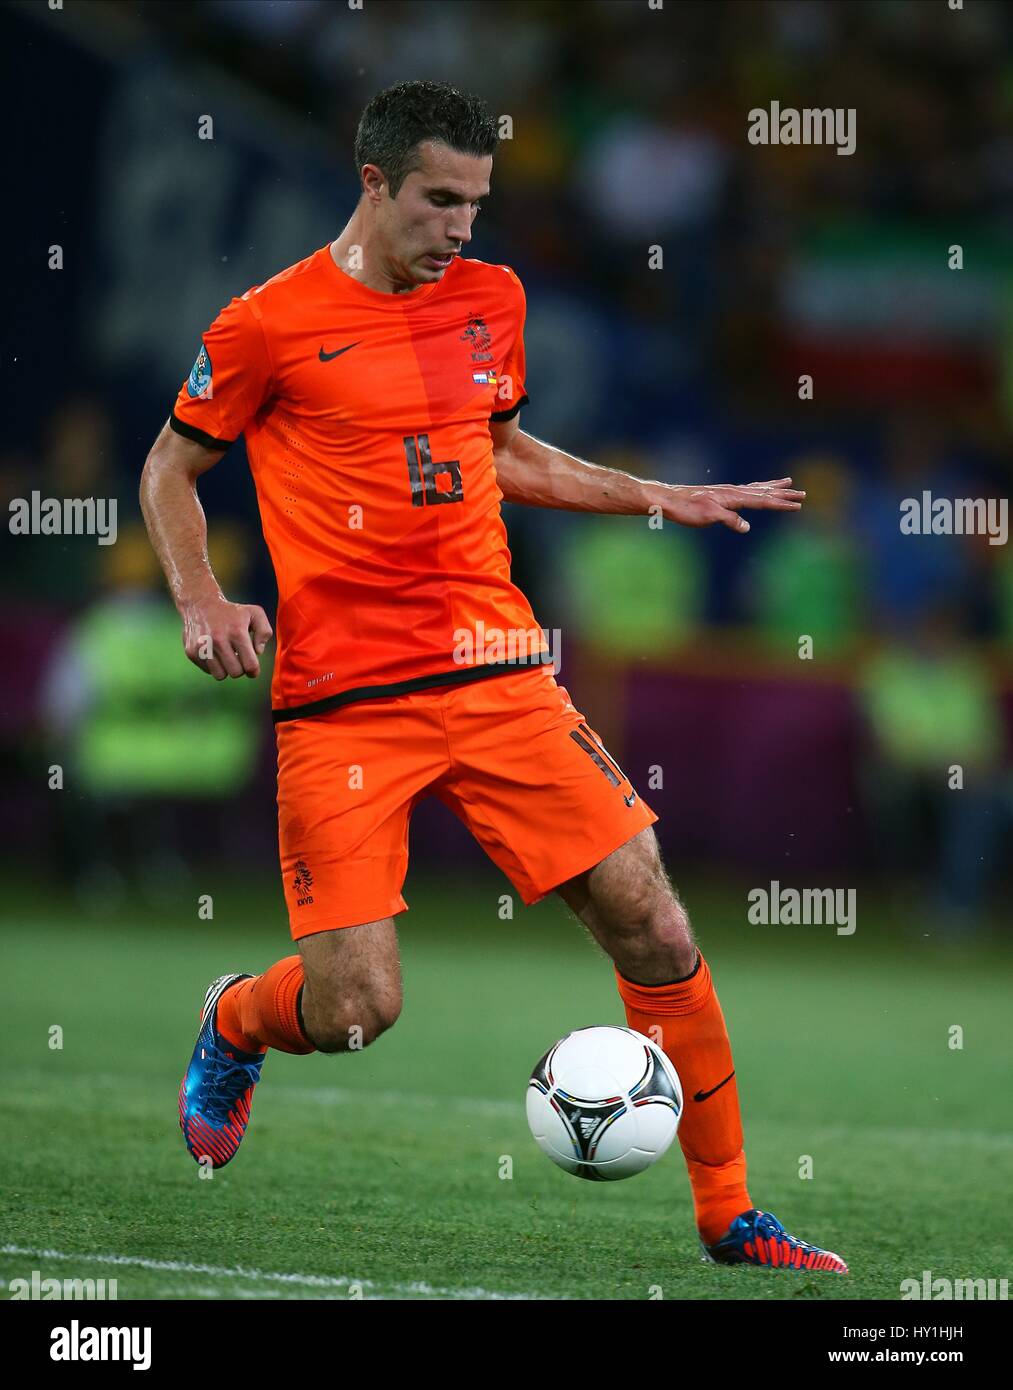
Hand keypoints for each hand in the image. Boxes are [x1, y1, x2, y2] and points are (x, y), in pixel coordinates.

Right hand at [180, 594, 273, 678]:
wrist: (200, 603)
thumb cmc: (232, 611)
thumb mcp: (255, 613)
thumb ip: (265, 632)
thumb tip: (258, 652)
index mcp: (237, 632)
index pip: (250, 665)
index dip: (254, 671)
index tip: (253, 669)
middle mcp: (219, 640)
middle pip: (235, 673)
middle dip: (240, 669)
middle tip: (238, 659)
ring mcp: (203, 647)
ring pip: (220, 675)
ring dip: (226, 668)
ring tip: (226, 655)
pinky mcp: (191, 651)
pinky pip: (208, 670)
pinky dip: (213, 665)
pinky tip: (214, 652)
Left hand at [653, 478, 804, 532]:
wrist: (669, 499)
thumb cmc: (687, 509)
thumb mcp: (708, 517)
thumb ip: (729, 520)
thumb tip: (746, 526)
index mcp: (734, 497)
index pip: (763, 501)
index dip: (781, 504)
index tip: (798, 505)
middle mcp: (734, 492)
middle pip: (764, 493)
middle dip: (784, 495)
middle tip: (803, 494)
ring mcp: (728, 492)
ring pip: (757, 489)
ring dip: (774, 488)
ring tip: (789, 483)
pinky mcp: (722, 495)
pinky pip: (747, 490)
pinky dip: (758, 488)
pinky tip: (759, 489)